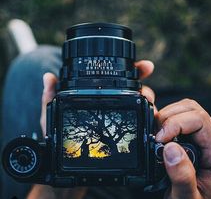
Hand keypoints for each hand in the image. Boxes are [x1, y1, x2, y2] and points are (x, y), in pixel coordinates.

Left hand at [39, 60, 155, 133]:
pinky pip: (139, 121)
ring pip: (139, 103)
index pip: (117, 77)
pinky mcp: (124, 130)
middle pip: (134, 89)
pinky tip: (149, 116)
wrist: (64, 157)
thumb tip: (49, 77)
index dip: (132, 69)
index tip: (144, 66)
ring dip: (147, 100)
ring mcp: (119, 116)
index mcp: (98, 94)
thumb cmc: (60, 136)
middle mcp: (112, 102)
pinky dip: (147, 117)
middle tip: (145, 90)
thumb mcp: (55, 115)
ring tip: (147, 102)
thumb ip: (51, 96)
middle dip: (144, 85)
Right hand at [155, 99, 210, 198]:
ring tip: (157, 135)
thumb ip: (182, 178)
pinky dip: (163, 119)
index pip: (200, 121)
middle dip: (169, 118)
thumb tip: (171, 149)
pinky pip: (177, 115)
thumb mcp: (186, 198)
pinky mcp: (188, 135)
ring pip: (184, 108)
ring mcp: (200, 137)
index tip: (160, 138)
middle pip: (192, 109)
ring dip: (166, 117)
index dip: (176, 124)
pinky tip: (158, 131)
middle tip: (156, 136)